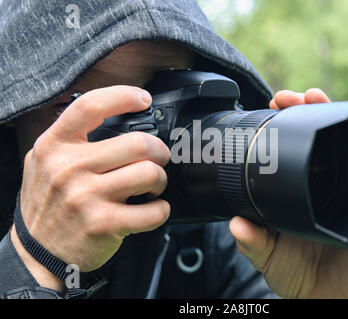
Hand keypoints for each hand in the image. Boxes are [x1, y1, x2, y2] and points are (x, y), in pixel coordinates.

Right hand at [11, 86, 170, 290]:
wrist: (37, 252)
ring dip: (161, 180)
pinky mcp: (104, 224)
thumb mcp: (44, 162)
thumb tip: (115, 117)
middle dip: (159, 150)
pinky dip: (161, 209)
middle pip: (137, 143)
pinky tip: (152, 208)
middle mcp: (69, 168)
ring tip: (153, 185)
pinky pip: (153, 211)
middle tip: (159, 158)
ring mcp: (86, 197)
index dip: (123, 96)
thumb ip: (72, 139)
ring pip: (150, 173)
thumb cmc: (48, 204)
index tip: (143, 99)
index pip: (90, 107)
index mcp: (54, 146)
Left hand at [230, 88, 347, 298]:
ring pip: (331, 142)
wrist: (329, 294)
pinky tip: (343, 122)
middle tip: (286, 98)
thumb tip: (235, 224)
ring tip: (313, 97)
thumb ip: (252, 243)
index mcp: (284, 192)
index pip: (278, 152)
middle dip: (297, 111)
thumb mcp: (267, 256)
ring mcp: (336, 186)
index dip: (272, 129)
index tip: (264, 110)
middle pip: (305, 138)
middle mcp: (309, 183)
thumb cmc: (296, 273)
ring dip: (324, 114)